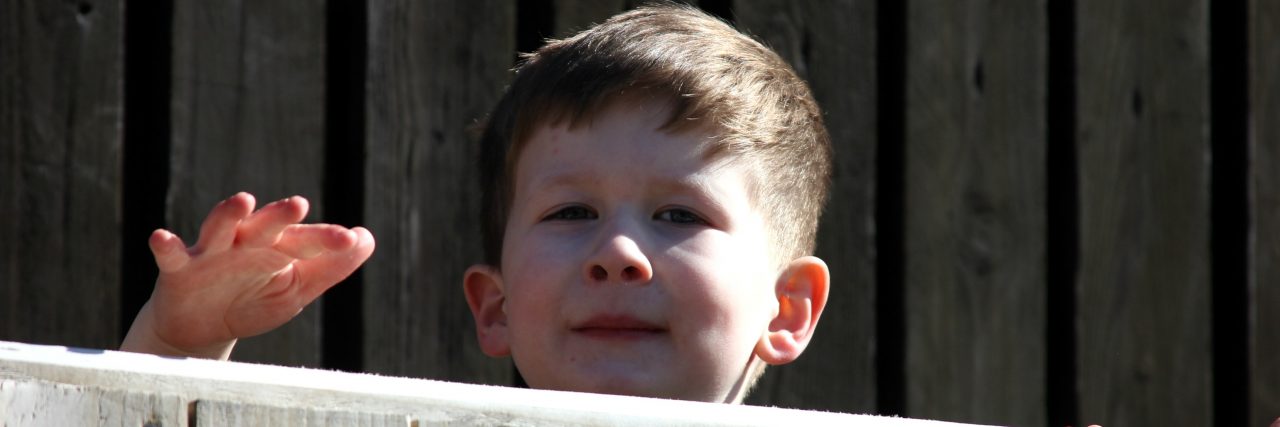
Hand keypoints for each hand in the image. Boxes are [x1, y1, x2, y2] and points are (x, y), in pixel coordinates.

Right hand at [121, 192, 374, 358]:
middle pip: (266, 225)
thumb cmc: (254, 301)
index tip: (351, 239)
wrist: (203, 329)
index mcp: (278, 247)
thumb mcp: (296, 289)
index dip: (327, 239)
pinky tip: (161, 236)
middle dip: (280, 215)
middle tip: (299, 204)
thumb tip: (366, 239)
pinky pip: (172, 254)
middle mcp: (246, 242)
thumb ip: (330, 267)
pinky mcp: (180, 269)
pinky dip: (166, 245)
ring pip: (221, 228)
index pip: (305, 239)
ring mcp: (211, 252)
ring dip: (229, 214)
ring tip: (243, 200)